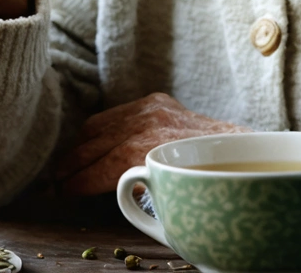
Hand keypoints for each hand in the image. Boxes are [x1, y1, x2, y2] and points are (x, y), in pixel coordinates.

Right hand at [55, 93, 248, 193]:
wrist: (245, 151)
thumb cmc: (211, 184)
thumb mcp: (174, 201)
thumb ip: (141, 197)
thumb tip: (115, 193)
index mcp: (152, 152)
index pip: (102, 167)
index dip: (79, 183)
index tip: (63, 193)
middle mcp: (149, 124)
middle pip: (95, 143)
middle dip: (71, 164)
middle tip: (55, 181)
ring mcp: (153, 107)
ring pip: (100, 123)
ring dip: (81, 144)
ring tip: (68, 164)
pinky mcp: (157, 100)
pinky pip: (117, 112)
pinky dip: (99, 128)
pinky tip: (91, 142)